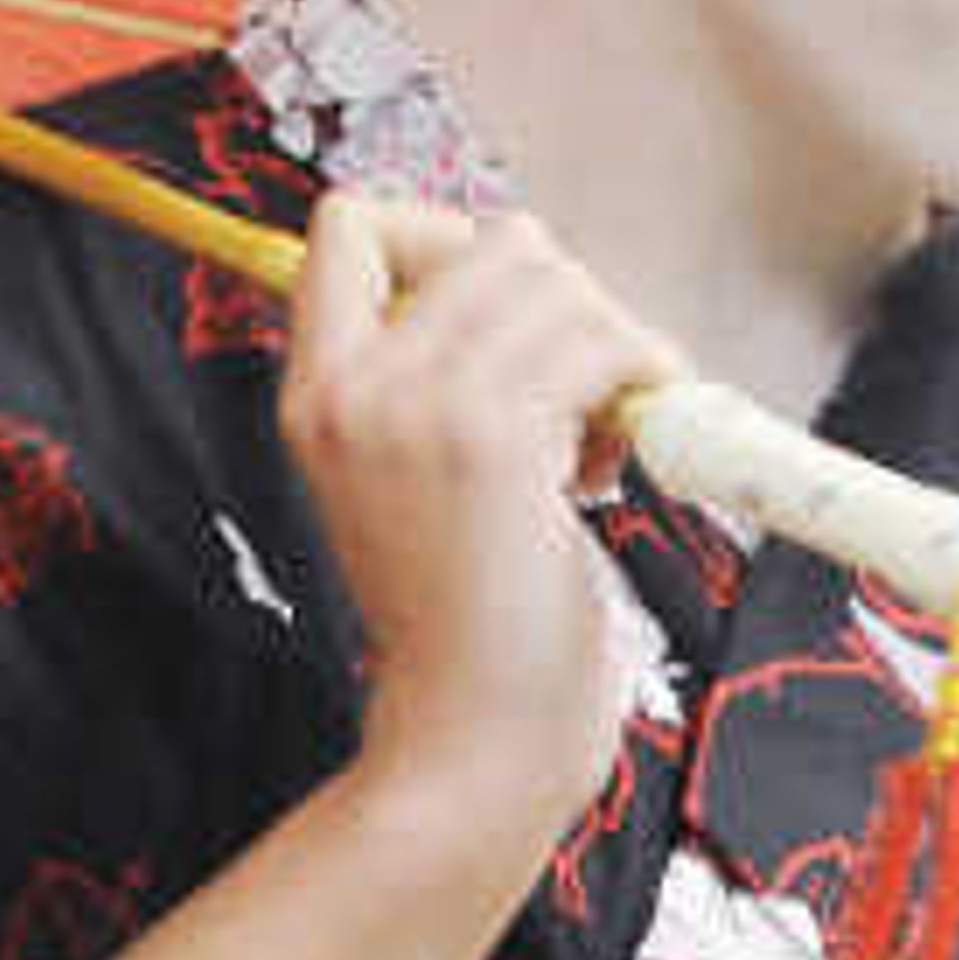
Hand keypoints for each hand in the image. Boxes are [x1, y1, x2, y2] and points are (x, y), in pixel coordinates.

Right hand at [278, 188, 680, 842]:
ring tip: (598, 442)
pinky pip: (603, 344)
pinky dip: (644, 381)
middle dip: (566, 303)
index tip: (501, 317)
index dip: (446, 239)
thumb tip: (528, 269)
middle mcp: (353, 388)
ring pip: (559, 281)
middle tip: (580, 397)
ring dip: (612, 348)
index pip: (349, 223)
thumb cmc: (466, 623)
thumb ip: (431, 376)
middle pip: (488, 237)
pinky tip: (618, 463)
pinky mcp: (497, 441)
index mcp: (314, 392)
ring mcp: (420, 408)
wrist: (472, 736)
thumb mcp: (403, 479)